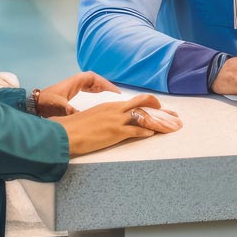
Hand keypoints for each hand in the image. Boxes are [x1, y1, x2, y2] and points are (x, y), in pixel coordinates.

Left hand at [36, 71, 119, 117]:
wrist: (34, 105)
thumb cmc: (46, 103)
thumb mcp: (59, 107)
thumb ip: (70, 110)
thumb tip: (80, 115)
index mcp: (74, 82)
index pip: (93, 77)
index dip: (104, 83)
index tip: (114, 91)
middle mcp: (75, 82)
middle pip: (94, 81)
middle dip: (106, 87)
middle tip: (116, 96)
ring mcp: (73, 88)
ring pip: (91, 86)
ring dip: (101, 90)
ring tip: (111, 99)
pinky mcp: (71, 94)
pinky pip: (87, 91)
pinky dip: (95, 94)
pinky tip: (99, 102)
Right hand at [50, 94, 181, 155]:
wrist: (65, 134)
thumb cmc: (74, 128)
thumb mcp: (92, 117)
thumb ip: (103, 117)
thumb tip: (109, 122)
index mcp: (110, 105)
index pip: (135, 102)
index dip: (149, 105)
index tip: (158, 108)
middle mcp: (116, 109)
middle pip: (144, 103)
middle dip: (160, 108)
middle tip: (172, 115)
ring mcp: (117, 120)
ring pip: (144, 117)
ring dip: (159, 122)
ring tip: (169, 127)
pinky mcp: (116, 132)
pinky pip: (136, 131)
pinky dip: (146, 132)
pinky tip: (152, 134)